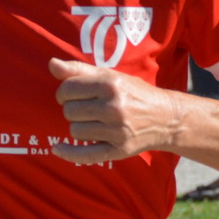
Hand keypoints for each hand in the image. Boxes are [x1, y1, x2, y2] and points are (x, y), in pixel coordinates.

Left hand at [48, 57, 181, 163]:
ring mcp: (117, 130)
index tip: (71, 95)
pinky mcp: (119, 149)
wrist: (166, 118)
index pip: (68, 88)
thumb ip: (80, 70)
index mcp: (110, 84)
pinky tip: (57, 148)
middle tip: (87, 109)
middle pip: (70, 111)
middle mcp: (114, 106)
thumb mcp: (111, 76)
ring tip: (94, 123)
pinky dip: (68, 152)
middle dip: (73, 109)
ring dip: (79, 127)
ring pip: (75, 131)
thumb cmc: (134, 94)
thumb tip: (52, 63)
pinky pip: (85, 154)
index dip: (64, 92)